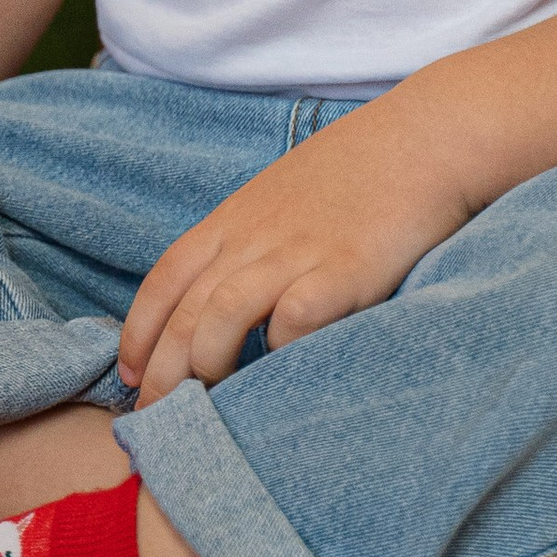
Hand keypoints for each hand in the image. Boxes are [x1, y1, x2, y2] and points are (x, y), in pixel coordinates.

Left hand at [117, 110, 473, 406]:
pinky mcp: (344, 271)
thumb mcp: (286, 193)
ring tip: (206, 407)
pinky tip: (281, 375)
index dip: (139, 331)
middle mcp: (256, 236)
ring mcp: (298, 253)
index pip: (165, 277)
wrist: (427, 136)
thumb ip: (254, 236)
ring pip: (222, 316)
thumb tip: (227, 291)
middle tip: (154, 419)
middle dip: (160, 372)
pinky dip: (279, 352)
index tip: (129, 375)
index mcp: (236, 217)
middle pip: (185, 310)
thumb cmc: (362, 168)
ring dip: (204, 366)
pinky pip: (294, 320)